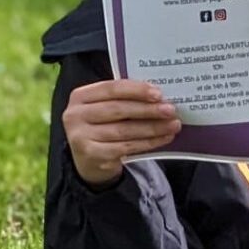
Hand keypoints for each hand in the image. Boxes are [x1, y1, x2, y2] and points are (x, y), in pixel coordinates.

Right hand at [63, 79, 181, 187]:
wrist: (88, 160)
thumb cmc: (102, 127)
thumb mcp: (104, 108)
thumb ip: (123, 99)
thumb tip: (159, 96)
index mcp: (80, 96)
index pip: (111, 88)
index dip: (136, 90)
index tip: (158, 93)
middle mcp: (75, 115)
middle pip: (118, 109)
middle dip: (148, 109)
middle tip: (170, 110)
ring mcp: (80, 136)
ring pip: (124, 130)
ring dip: (152, 127)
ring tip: (172, 125)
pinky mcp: (91, 155)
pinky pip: (126, 147)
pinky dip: (147, 143)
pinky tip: (162, 139)